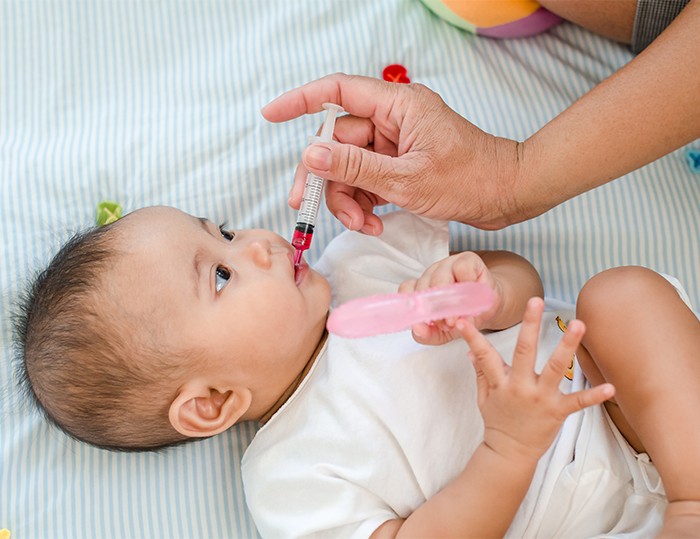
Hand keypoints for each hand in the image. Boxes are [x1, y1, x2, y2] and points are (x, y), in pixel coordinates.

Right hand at [261, 73, 523, 231]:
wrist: (507, 196)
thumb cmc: (470, 179)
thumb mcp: (406, 179)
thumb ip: (355, 167)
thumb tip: (310, 154)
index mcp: (396, 106)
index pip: (337, 92)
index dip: (300, 100)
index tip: (271, 114)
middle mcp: (392, 121)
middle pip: (337, 141)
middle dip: (325, 177)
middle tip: (306, 205)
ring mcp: (395, 145)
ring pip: (349, 167)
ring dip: (347, 199)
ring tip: (363, 225)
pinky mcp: (400, 166)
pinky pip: (367, 181)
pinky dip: (364, 205)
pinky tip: (375, 224)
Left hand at [398, 252, 502, 344]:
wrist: (490, 307)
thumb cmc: (464, 316)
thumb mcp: (445, 332)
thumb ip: (428, 334)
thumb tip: (418, 329)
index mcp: (421, 288)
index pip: (408, 291)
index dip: (415, 307)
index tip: (424, 323)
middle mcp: (431, 274)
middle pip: (424, 286)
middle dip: (435, 309)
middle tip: (448, 323)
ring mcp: (447, 264)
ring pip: (440, 277)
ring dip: (450, 299)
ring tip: (460, 313)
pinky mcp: (467, 259)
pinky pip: (462, 268)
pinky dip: (467, 283)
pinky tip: (473, 294)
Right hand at [459, 297, 614, 462]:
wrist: (510, 452)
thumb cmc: (498, 421)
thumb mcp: (484, 396)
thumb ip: (481, 371)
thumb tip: (471, 351)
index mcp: (501, 382)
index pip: (484, 355)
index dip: (472, 337)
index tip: (462, 321)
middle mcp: (520, 387)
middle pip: (525, 351)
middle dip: (530, 324)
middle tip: (536, 301)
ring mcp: (541, 398)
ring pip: (556, 367)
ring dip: (567, 345)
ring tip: (579, 324)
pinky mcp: (557, 411)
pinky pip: (578, 402)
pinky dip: (594, 395)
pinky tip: (610, 387)